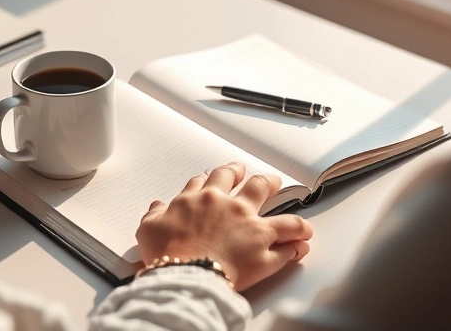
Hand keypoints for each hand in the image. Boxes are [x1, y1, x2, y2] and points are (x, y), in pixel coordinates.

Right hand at [136, 162, 313, 290]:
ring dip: (293, 216)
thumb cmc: (167, 254)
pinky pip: (287, 247)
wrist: (184, 275)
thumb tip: (157, 207)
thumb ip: (155, 215)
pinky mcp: (264, 252)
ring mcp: (251, 228)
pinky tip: (301, 246)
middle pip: (254, 185)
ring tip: (300, 219)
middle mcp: (230, 207)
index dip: (222, 176)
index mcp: (202, 199)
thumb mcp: (149, 229)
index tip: (227, 175)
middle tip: (267, 181)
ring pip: (282, 215)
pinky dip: (296, 246)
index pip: (214, 180)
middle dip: (262, 181)